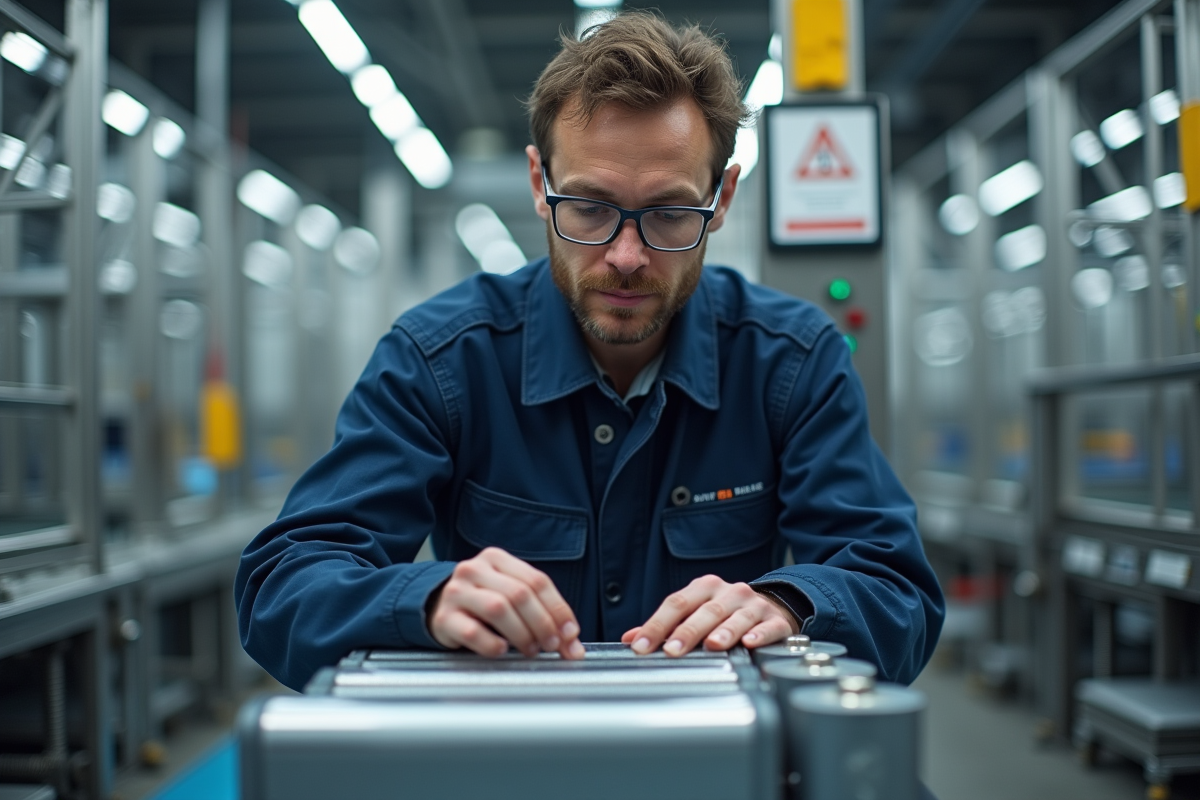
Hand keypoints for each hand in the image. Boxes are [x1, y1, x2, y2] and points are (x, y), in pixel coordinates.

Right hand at [428, 547, 584, 658]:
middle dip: (543, 624)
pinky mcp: (443, 617)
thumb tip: (574, 648)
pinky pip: (472, 631)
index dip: (558, 609)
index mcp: (497, 558)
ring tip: (530, 650)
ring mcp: (456, 592)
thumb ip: (543, 615)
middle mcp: (474, 569)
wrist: (436, 607)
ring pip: (498, 609)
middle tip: (552, 646)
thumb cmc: (483, 603)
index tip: (570, 634)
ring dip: (522, 634)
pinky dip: (492, 644)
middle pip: (519, 594)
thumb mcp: (511, 598)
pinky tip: (501, 650)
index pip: (537, 581)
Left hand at [620, 575, 798, 655]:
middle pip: (705, 611)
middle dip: (687, 631)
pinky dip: (759, 635)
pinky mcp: (776, 620)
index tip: (641, 646)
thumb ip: (664, 626)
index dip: (657, 625)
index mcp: (703, 588)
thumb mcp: (694, 613)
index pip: (676, 603)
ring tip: (712, 645)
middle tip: (672, 650)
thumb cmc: (725, 614)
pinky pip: (769, 627)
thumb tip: (629, 639)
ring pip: (737, 616)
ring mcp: (753, 605)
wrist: (773, 608)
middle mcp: (728, 592)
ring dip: (724, 631)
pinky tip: (749, 643)